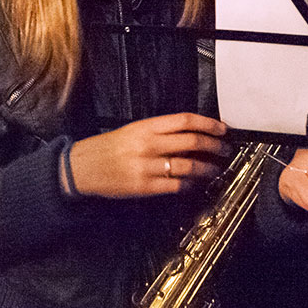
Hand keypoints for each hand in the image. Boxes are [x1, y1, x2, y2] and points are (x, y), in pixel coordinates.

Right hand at [68, 113, 228, 197]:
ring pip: (189, 166)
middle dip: (215, 147)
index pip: (185, 121)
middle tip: (225, 150)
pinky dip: (191, 185)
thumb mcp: (132, 131)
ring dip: (208, 169)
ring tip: (215, 170)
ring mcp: (146, 166)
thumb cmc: (107, 148)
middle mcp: (147, 145)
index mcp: (145, 127)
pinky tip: (195, 184)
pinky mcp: (144, 186)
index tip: (222, 129)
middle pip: (192, 142)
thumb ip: (159, 131)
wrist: (82, 167)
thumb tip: (192, 134)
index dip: (208, 124)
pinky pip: (176, 186)